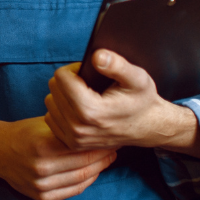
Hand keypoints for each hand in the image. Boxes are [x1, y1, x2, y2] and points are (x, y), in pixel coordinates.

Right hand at [0, 117, 116, 199]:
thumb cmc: (24, 132)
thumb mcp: (45, 123)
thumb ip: (69, 129)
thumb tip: (99, 127)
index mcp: (44, 145)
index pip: (83, 146)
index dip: (101, 142)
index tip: (112, 136)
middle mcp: (42, 167)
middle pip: (86, 164)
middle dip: (104, 155)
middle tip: (115, 146)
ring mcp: (41, 185)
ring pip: (82, 179)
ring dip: (99, 168)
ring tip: (108, 158)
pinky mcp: (41, 196)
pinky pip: (73, 191)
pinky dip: (87, 181)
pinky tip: (94, 171)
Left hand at [43, 50, 199, 156]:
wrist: (148, 127)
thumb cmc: (142, 100)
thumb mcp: (137, 78)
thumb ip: (117, 65)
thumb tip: (97, 56)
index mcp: (91, 110)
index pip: (60, 77)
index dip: (74, 69)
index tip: (88, 72)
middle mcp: (79, 127)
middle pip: (54, 88)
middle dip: (68, 81)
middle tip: (88, 84)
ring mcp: (75, 138)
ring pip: (50, 102)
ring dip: (63, 95)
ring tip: (84, 95)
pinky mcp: (72, 144)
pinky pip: (51, 118)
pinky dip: (61, 110)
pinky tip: (79, 108)